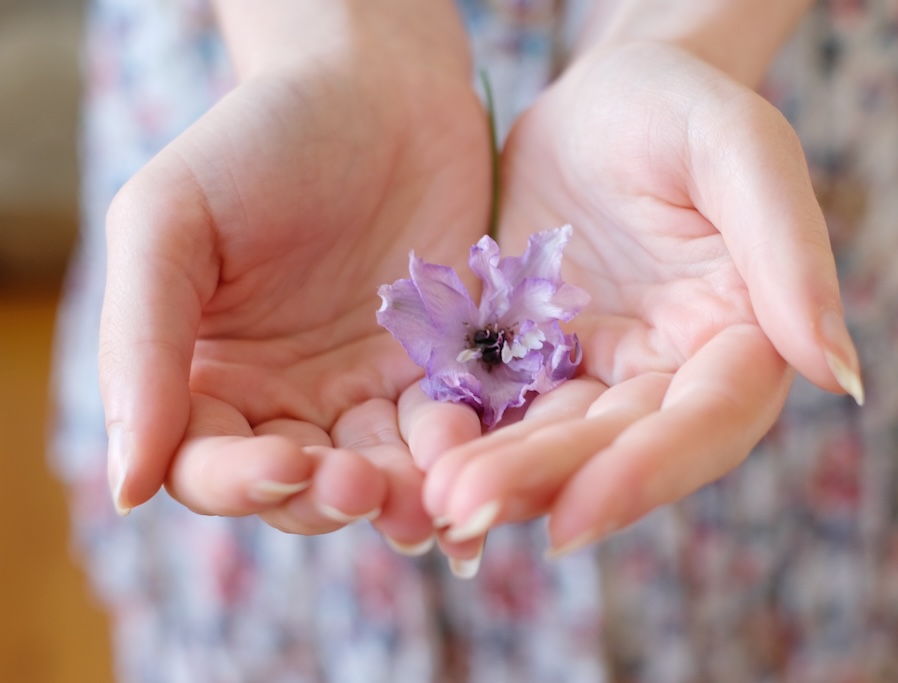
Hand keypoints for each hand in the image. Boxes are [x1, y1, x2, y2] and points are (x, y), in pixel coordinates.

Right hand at [100, 15, 489, 547]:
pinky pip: (445, 428)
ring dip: (399, 492)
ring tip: (425, 488)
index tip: (286, 464)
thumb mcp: (169, 223)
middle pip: (296, 488)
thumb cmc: (260, 141)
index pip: (206, 466)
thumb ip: (142, 346)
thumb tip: (125, 483)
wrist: (379, 89)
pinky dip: (455, 447)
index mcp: (207, 374)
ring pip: (377, 473)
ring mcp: (364, 387)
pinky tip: (469, 443)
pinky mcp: (437, 368)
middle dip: (328, 497)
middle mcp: (285, 396)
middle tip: (365, 484)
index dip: (240, 485)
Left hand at [418, 43, 861, 553]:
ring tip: (431, 500)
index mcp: (741, 335)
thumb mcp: (736, 146)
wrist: (598, 101)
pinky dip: (470, 437)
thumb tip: (838, 374)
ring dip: (499, 474)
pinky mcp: (542, 362)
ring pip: (557, 441)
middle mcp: (675, 373)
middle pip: (619, 448)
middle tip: (463, 509)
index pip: (706, 421)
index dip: (647, 472)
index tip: (575, 517)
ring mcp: (604, 373)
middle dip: (545, 482)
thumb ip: (788, 249)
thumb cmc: (676, 106)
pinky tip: (418, 461)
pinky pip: (507, 410)